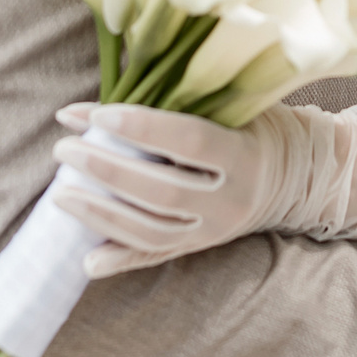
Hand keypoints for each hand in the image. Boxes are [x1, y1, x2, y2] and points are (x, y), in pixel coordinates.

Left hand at [50, 102, 300, 277]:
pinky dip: (120, 257)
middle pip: (161, 189)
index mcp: (243, 154)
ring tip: (59, 193)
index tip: (95, 115)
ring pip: (152, 229)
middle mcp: (232, 199)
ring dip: (100, 213)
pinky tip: (86, 258)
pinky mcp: (202, 247)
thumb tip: (113, 98)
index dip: (140, 127)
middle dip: (106, 170)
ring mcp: (216, 229)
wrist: (296, 178)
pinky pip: (157, 254)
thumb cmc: (253, 128)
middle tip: (64, 150)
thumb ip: (182, 102)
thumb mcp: (233, 108)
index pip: (187, 140)